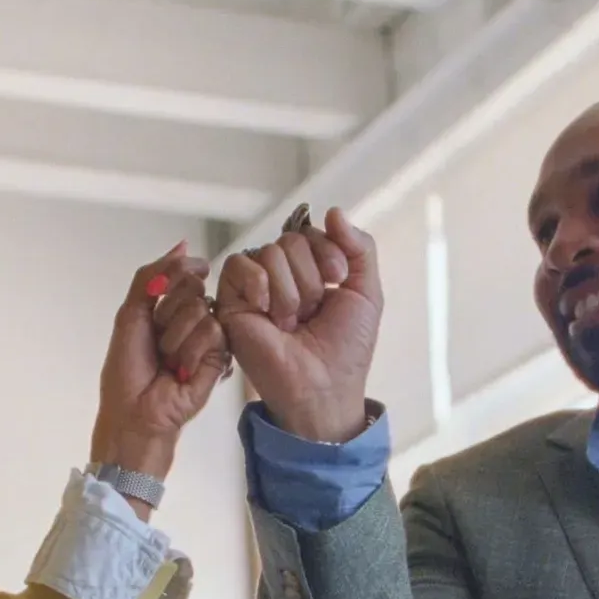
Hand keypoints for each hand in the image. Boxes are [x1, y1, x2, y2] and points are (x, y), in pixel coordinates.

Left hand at [91, 242, 229, 499]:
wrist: (134, 415)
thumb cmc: (127, 371)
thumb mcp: (131, 314)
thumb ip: (152, 276)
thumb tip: (182, 245)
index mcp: (171, 308)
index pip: (185, 271)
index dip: (173, 278)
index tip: (157, 302)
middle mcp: (193, 319)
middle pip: (194, 287)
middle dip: (167, 313)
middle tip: (157, 343)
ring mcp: (209, 339)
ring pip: (203, 308)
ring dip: (175, 337)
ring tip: (168, 361)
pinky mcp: (222, 358)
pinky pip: (214, 332)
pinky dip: (189, 351)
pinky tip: (181, 371)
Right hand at [216, 207, 379, 443]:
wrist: (323, 387)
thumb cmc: (345, 349)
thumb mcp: (366, 293)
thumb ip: (359, 248)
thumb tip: (334, 211)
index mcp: (310, 270)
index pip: (310, 232)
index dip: (327, 250)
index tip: (337, 280)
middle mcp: (281, 276)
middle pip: (290, 241)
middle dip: (309, 278)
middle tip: (311, 313)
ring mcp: (255, 288)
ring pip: (268, 253)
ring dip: (289, 290)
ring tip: (291, 322)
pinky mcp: (231, 302)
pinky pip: (238, 265)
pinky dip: (258, 284)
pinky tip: (267, 312)